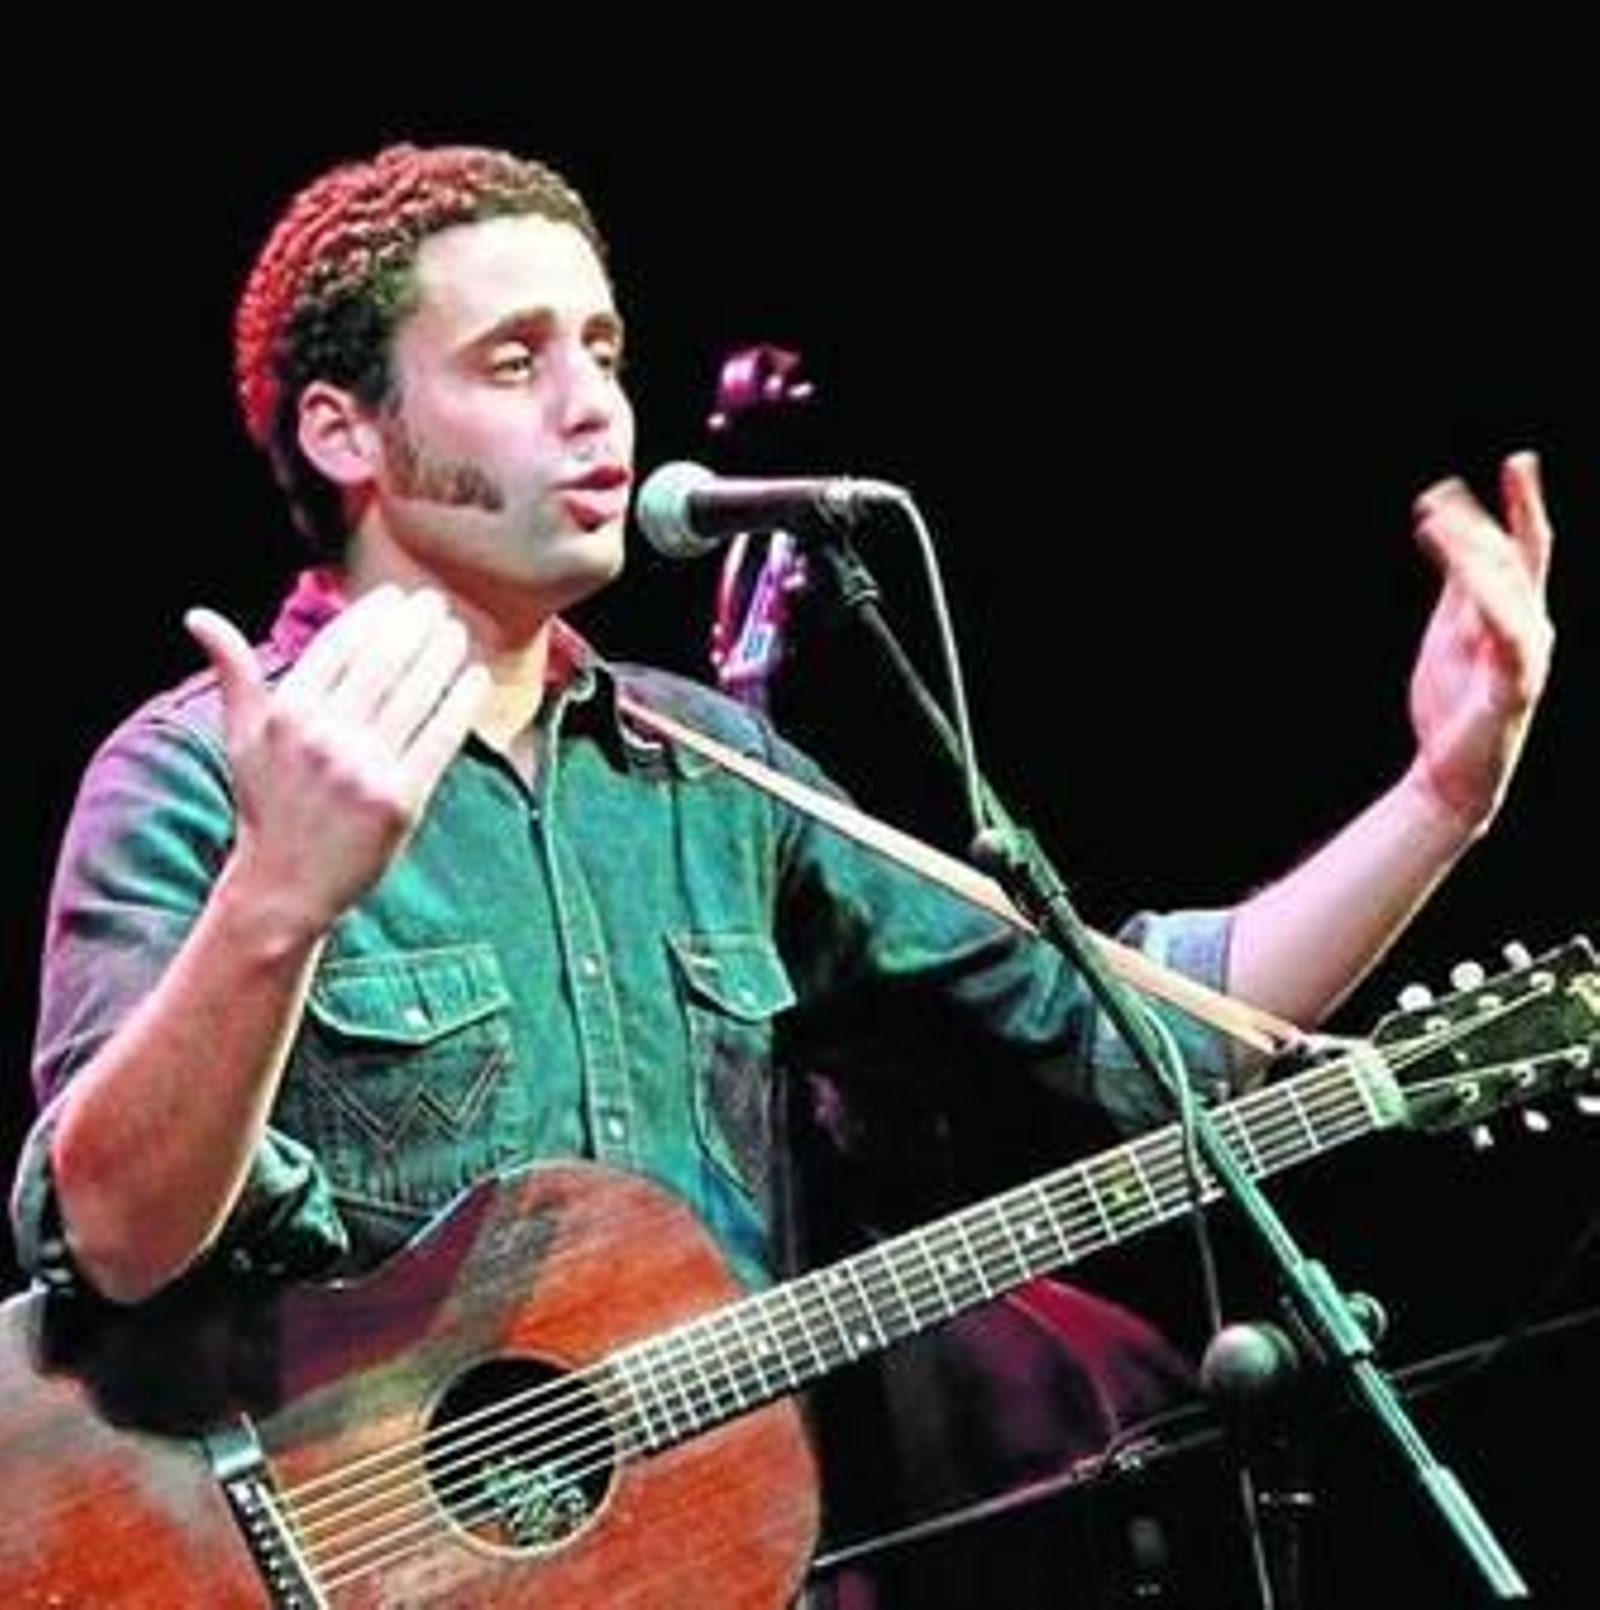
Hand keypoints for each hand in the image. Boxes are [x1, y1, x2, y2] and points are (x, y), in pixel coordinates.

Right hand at [184, 586, 490, 933]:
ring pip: (415, 696)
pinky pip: (439, 739)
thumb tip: (199, 617)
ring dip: (442, 656)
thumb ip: (233, 673)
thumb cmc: (268, 804)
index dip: (371, 615)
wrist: (285, 885)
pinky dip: (461, 704)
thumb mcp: (242, 736)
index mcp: (286, 714)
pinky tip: (475, 679)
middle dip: (414, 626)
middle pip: (383, 663)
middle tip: (435, 604)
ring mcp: (364, 769)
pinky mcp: (400, 801)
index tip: (395, 597)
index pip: (338, 646)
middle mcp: (323, 737)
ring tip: (456, 634)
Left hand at [1406, 451, 1554, 830]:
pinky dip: (1492, 605)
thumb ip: (1459, 587)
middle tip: (1444, 494)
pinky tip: (1469, 579)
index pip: (1524, 549)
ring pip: (1508, 590)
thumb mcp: (1450, 631)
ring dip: (1471, 553)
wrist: (1450, 774)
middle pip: (1515, 559)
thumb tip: (1449, 532)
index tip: (1518, 461)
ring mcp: (1528, 655)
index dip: (1521, 504)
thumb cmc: (1451, 703)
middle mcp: (1532, 627)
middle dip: (1492, 519)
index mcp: (1515, 612)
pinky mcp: (1516, 685)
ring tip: (1431, 525)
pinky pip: (1508, 637)